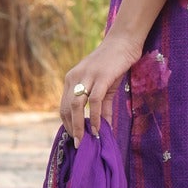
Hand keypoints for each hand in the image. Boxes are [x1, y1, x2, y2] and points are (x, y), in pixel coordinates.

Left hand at [60, 28, 142, 144]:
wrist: (124, 42)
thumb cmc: (114, 64)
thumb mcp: (105, 87)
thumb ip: (102, 107)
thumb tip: (103, 128)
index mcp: (71, 79)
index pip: (63, 106)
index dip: (67, 124)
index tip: (75, 137)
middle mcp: (74, 77)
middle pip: (67, 108)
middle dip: (72, 129)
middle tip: (79, 145)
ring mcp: (87, 76)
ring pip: (77, 106)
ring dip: (79, 126)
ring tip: (85, 140)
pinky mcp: (101, 76)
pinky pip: (94, 101)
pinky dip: (96, 117)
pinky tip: (100, 128)